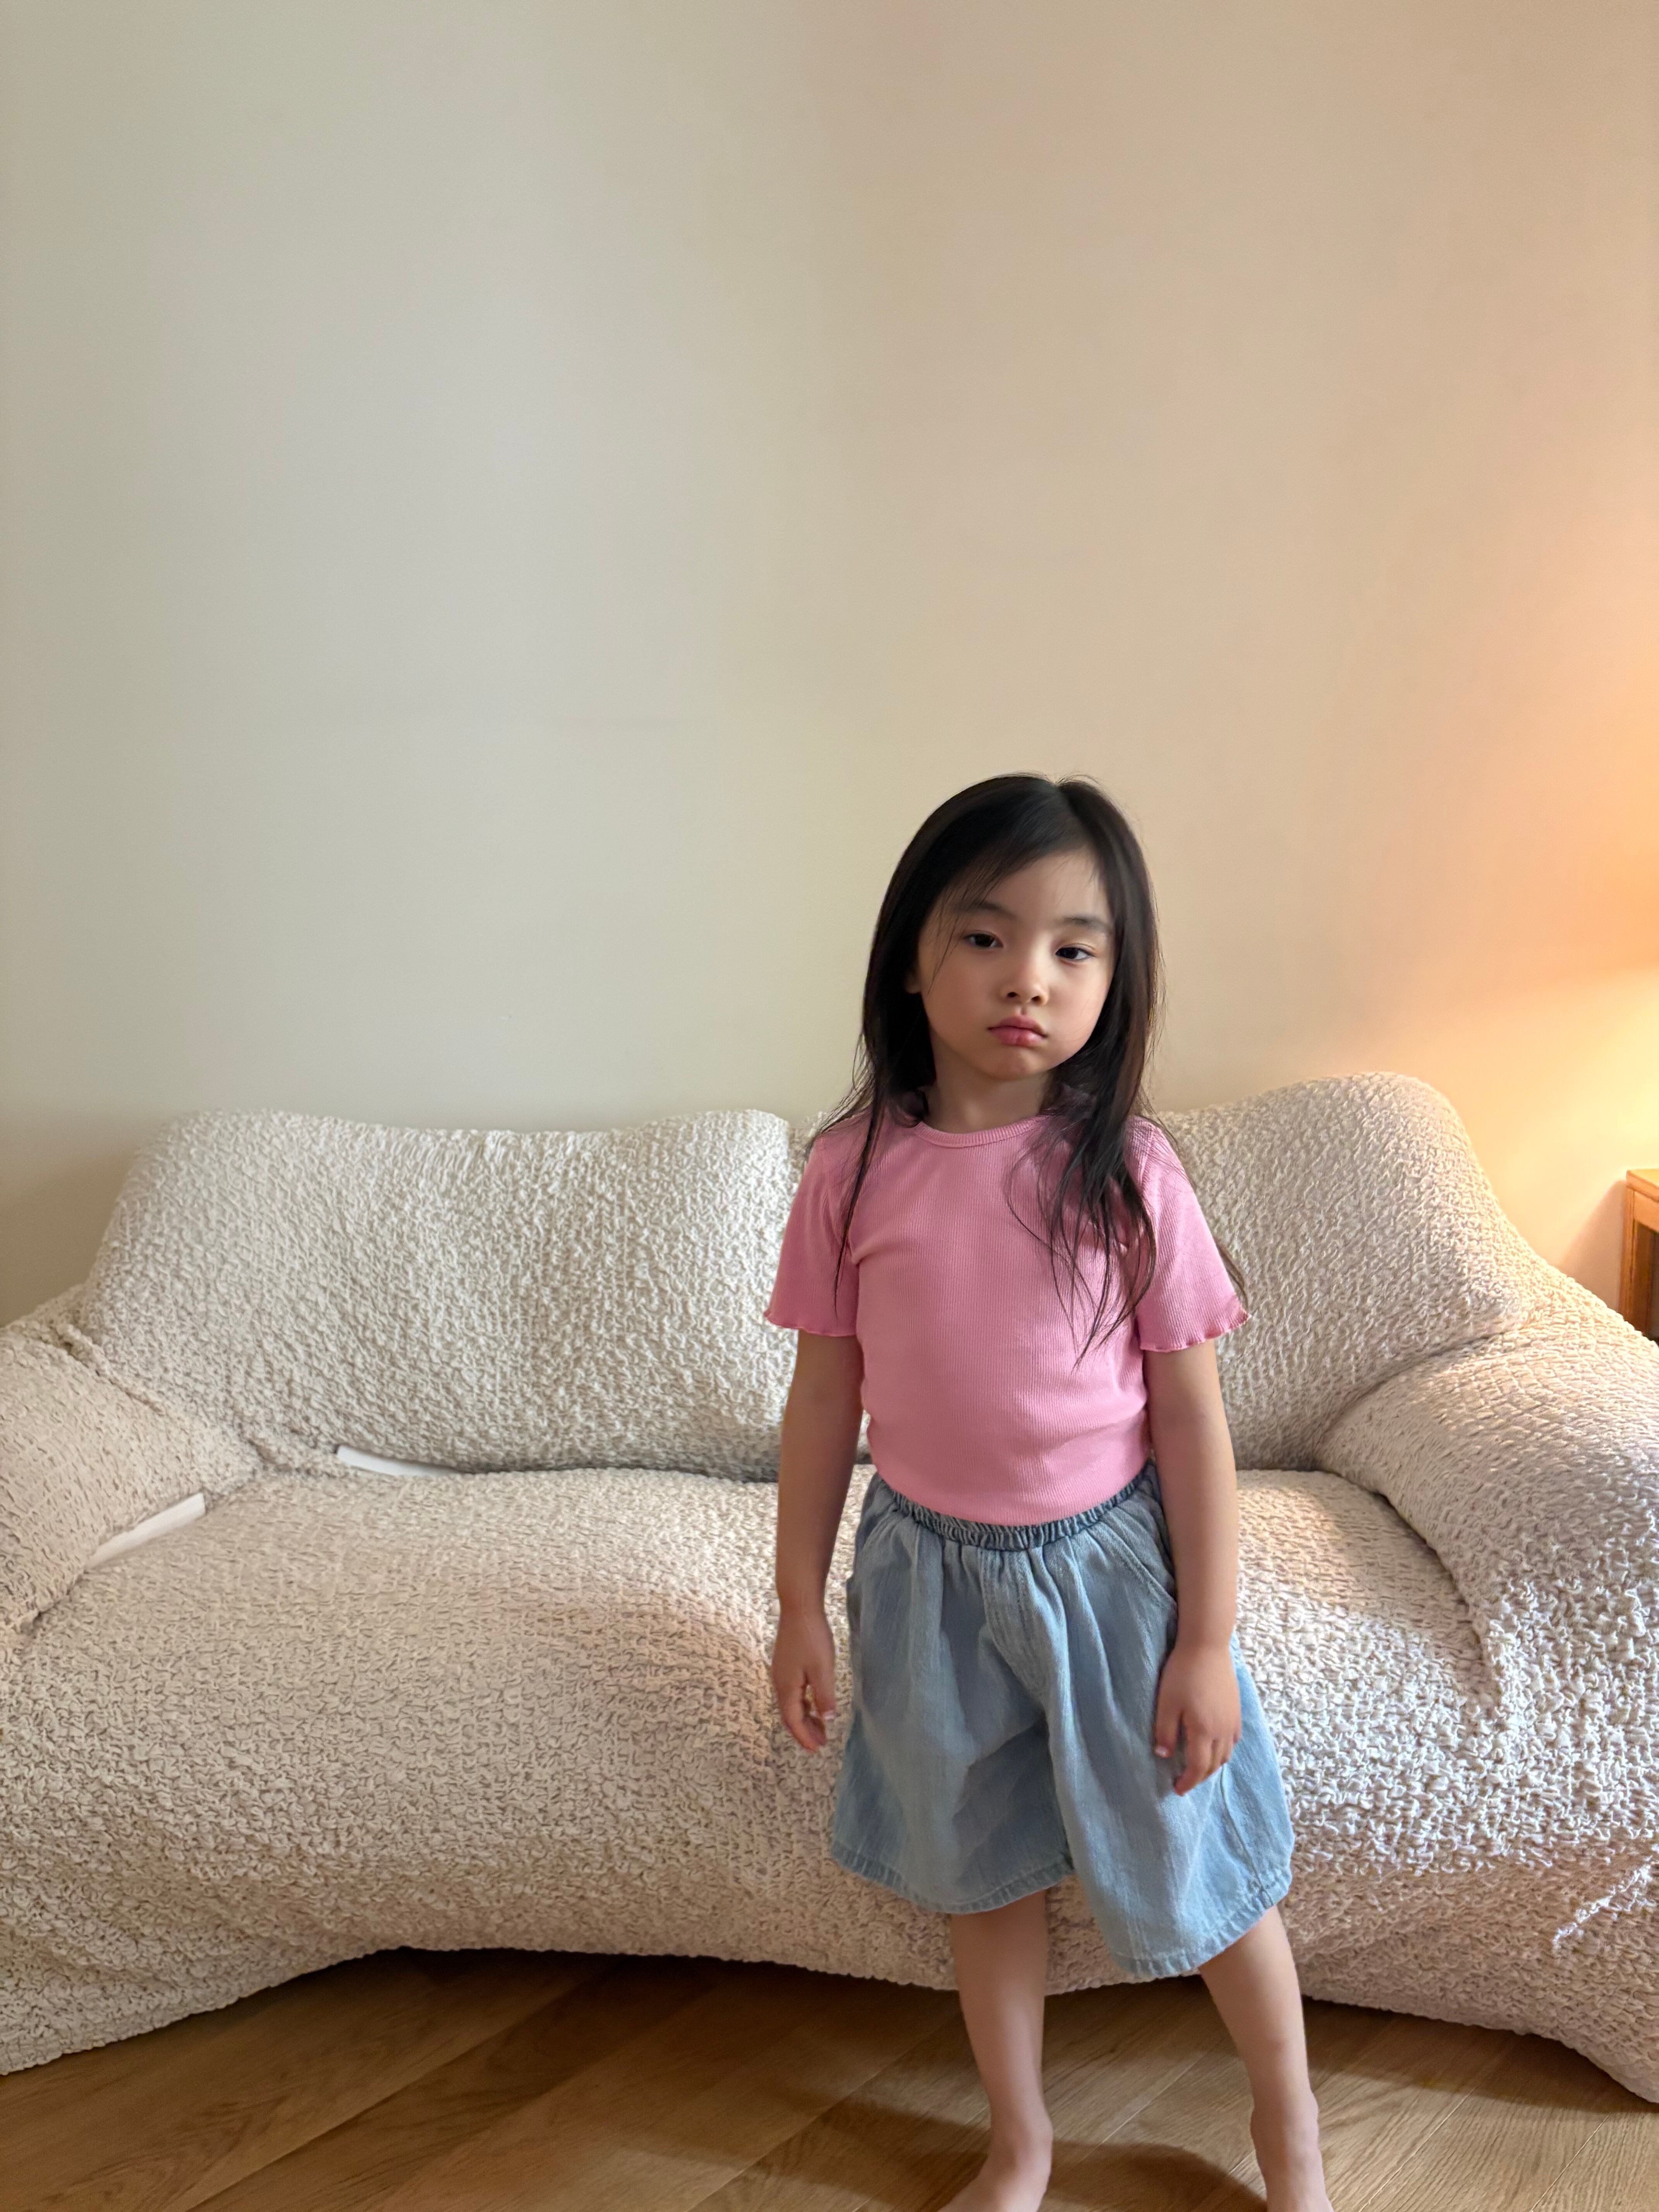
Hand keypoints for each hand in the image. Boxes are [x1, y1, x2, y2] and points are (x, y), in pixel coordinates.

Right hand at [771, 1601, 839, 1751]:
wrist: (799, 1607)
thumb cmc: (812, 1637)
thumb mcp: (823, 1669)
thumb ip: (824, 1695)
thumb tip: (827, 1719)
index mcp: (786, 1687)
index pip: (793, 1721)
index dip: (805, 1737)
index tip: (817, 1750)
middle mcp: (779, 1682)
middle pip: (789, 1715)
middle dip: (804, 1731)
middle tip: (821, 1743)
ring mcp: (781, 1672)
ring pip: (791, 1703)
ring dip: (805, 1717)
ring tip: (821, 1727)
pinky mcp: (786, 1663)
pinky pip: (792, 1691)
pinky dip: (803, 1703)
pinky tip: (814, 1702)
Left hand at [1153, 1637, 1240, 1793]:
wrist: (1207, 1646)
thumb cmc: (1183, 1673)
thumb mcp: (1166, 1703)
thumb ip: (1164, 1731)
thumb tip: (1163, 1755)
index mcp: (1203, 1731)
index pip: (1197, 1767)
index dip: (1187, 1781)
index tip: (1177, 1790)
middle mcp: (1222, 1730)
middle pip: (1214, 1764)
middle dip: (1199, 1777)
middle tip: (1186, 1781)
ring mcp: (1232, 1720)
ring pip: (1226, 1754)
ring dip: (1212, 1765)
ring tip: (1198, 1767)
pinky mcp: (1236, 1709)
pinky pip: (1234, 1739)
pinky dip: (1224, 1750)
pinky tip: (1216, 1745)